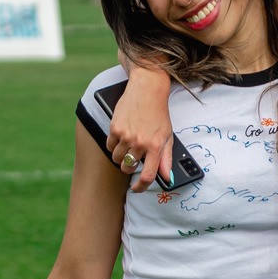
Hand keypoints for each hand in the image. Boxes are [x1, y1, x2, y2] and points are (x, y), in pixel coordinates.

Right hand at [107, 69, 173, 191]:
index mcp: (155, 147)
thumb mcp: (167, 136)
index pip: (147, 176)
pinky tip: (121, 135)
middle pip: (127, 168)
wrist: (147, 90)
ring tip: (128, 144)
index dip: (140, 187)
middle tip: (133, 157)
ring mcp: (126, 136)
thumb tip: (168, 179)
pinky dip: (113, 144)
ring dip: (120, 156)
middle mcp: (140, 143)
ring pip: (116, 158)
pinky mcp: (115, 128)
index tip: (136, 188)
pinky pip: (109, 146)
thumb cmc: (158, 114)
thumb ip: (166, 159)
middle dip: (129, 167)